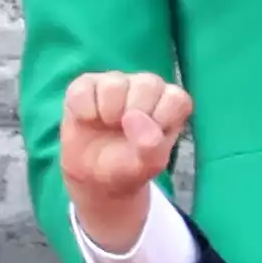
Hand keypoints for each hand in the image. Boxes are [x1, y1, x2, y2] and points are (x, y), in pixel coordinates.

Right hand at [60, 71, 192, 251]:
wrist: (94, 181)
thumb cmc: (126, 171)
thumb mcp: (146, 167)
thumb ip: (151, 145)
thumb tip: (136, 120)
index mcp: (168, 108)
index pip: (177, 98)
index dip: (162, 119)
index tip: (148, 140)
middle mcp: (145, 92)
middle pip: (149, 84)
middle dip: (135, 114)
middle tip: (124, 135)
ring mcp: (116, 85)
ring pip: (116, 81)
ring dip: (109, 110)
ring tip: (105, 128)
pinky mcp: (88, 87)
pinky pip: (86, 85)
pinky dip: (84, 106)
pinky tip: (87, 120)